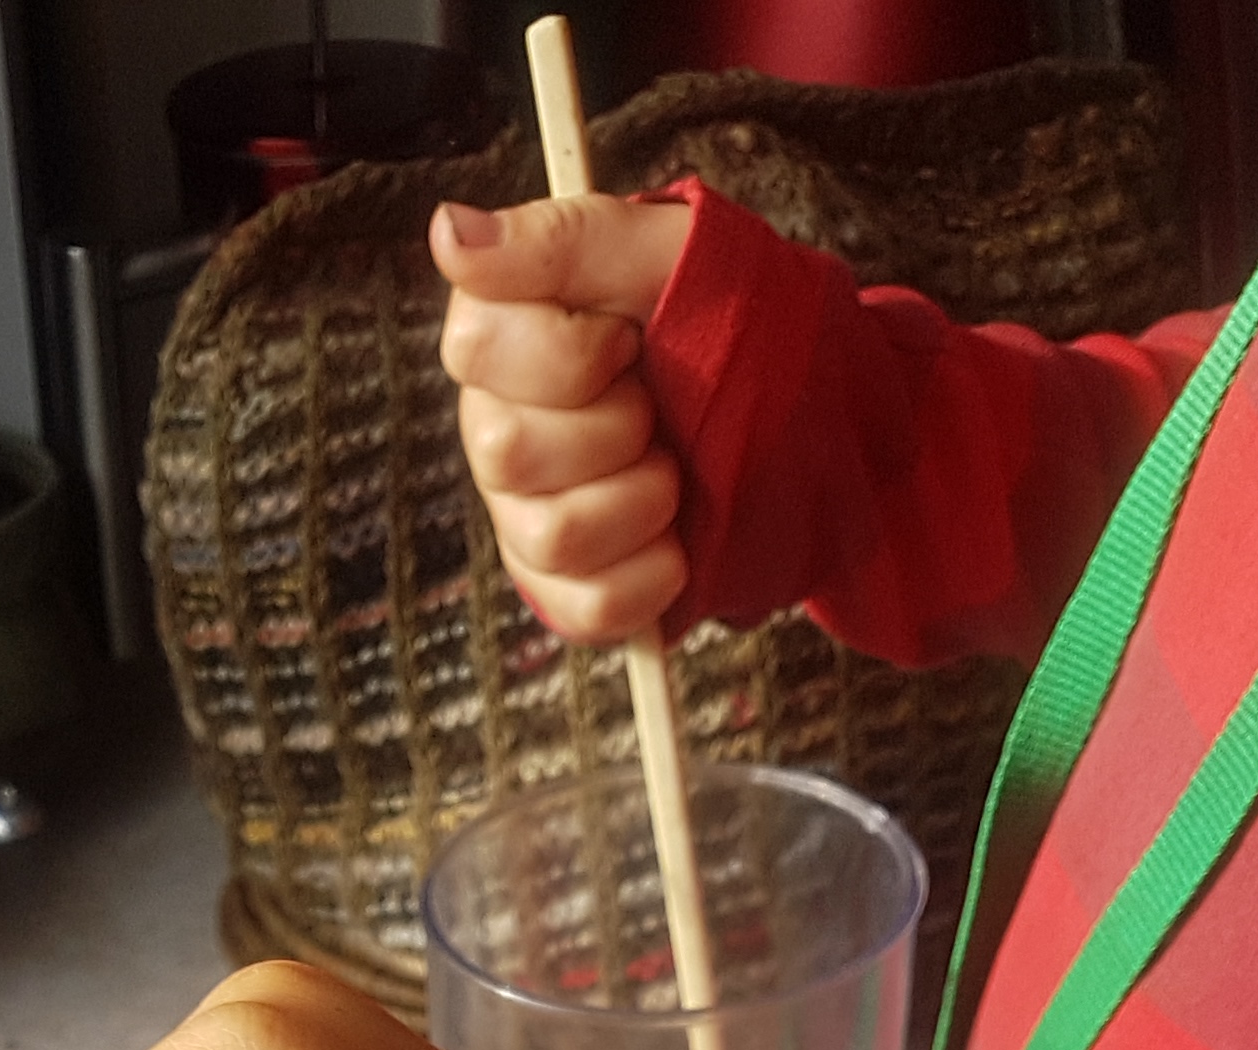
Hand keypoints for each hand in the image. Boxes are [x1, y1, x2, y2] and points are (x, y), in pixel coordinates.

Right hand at [431, 192, 692, 639]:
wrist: (809, 417)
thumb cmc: (736, 320)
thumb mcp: (668, 253)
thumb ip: (561, 240)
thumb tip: (448, 232)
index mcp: (505, 334)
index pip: (477, 349)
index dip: (572, 353)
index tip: (629, 337)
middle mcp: (496, 427)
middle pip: (507, 451)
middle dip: (617, 427)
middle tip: (657, 404)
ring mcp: (524, 518)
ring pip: (552, 534)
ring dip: (643, 500)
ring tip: (674, 469)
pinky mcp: (566, 591)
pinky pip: (585, 609)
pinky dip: (652, 576)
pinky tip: (677, 538)